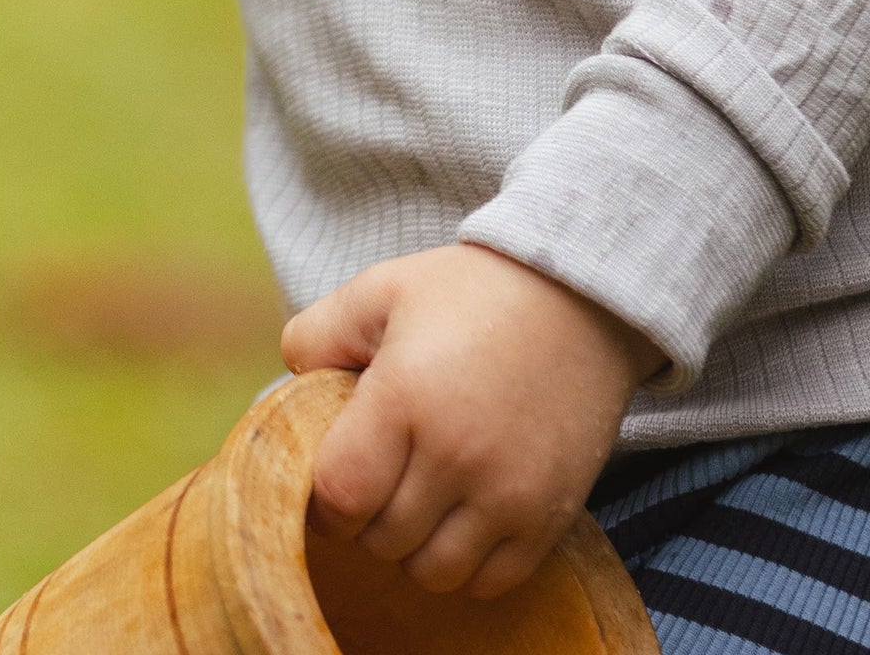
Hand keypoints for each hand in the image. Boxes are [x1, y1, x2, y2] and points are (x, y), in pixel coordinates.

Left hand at [281, 243, 664, 600]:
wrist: (584, 293)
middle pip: (381, 539)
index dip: (325, 499)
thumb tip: (285, 389)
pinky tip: (468, 513)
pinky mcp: (549, 516)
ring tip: (428, 494)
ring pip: (430, 571)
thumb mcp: (386, 288)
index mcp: (406, 394)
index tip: (339, 474)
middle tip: (389, 472)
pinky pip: (487, 582)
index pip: (339, 496)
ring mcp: (508, 491)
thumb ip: (318, 333)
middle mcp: (457, 452)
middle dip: (371, 514)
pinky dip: (469, 563)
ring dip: (417, 545)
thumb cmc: (474, 291)